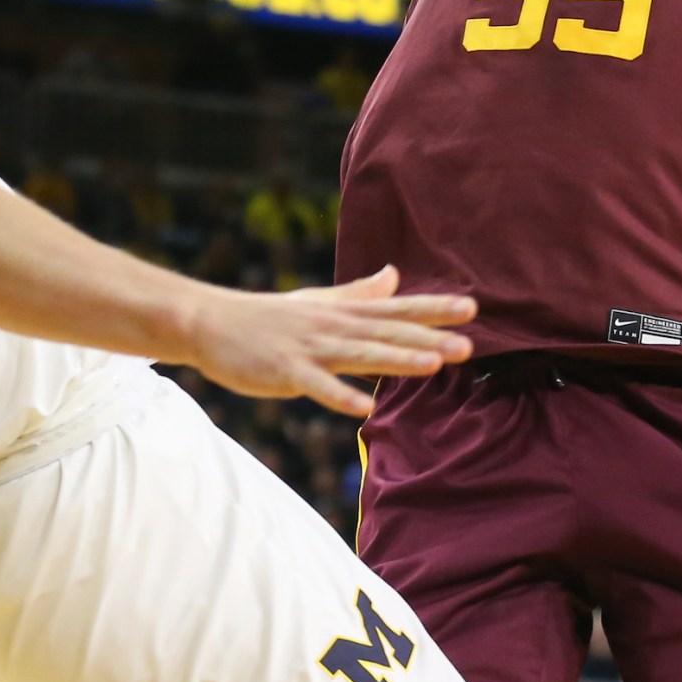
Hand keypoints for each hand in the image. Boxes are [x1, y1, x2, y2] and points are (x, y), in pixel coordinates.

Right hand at [173, 265, 475, 416]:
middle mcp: (331, 328)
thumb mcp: (316, 302)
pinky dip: (341, 396)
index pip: (396, 310)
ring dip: (396, 360)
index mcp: (341, 314)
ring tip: (432, 365)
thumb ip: (357, 293)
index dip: (433, 309)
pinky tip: (367, 406)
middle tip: (470, 344)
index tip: (472, 309)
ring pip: (359, 356)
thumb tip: (394, 275)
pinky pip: (317, 387)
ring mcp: (309, 350)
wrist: (209, 322)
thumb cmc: (266, 317)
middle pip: (386, 332)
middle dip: (428, 338)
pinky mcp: (286, 371)